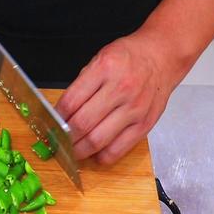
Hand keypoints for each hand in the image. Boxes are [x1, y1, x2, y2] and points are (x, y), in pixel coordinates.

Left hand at [55, 34, 178, 164]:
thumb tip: (60, 115)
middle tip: (58, 141)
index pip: (70, 102)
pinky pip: (118, 149)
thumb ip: (80, 87)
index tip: (50, 125)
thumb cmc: (128, 58)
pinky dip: (101, 157)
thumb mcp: (98, 61)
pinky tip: (94, 153)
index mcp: (105, 69)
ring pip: (98, 140)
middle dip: (64, 137)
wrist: (162, 56)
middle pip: (82, 124)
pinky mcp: (145, 124)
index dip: (56, 118)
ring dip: (79, 151)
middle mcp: (121, 89)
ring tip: (72, 150)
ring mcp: (135, 109)